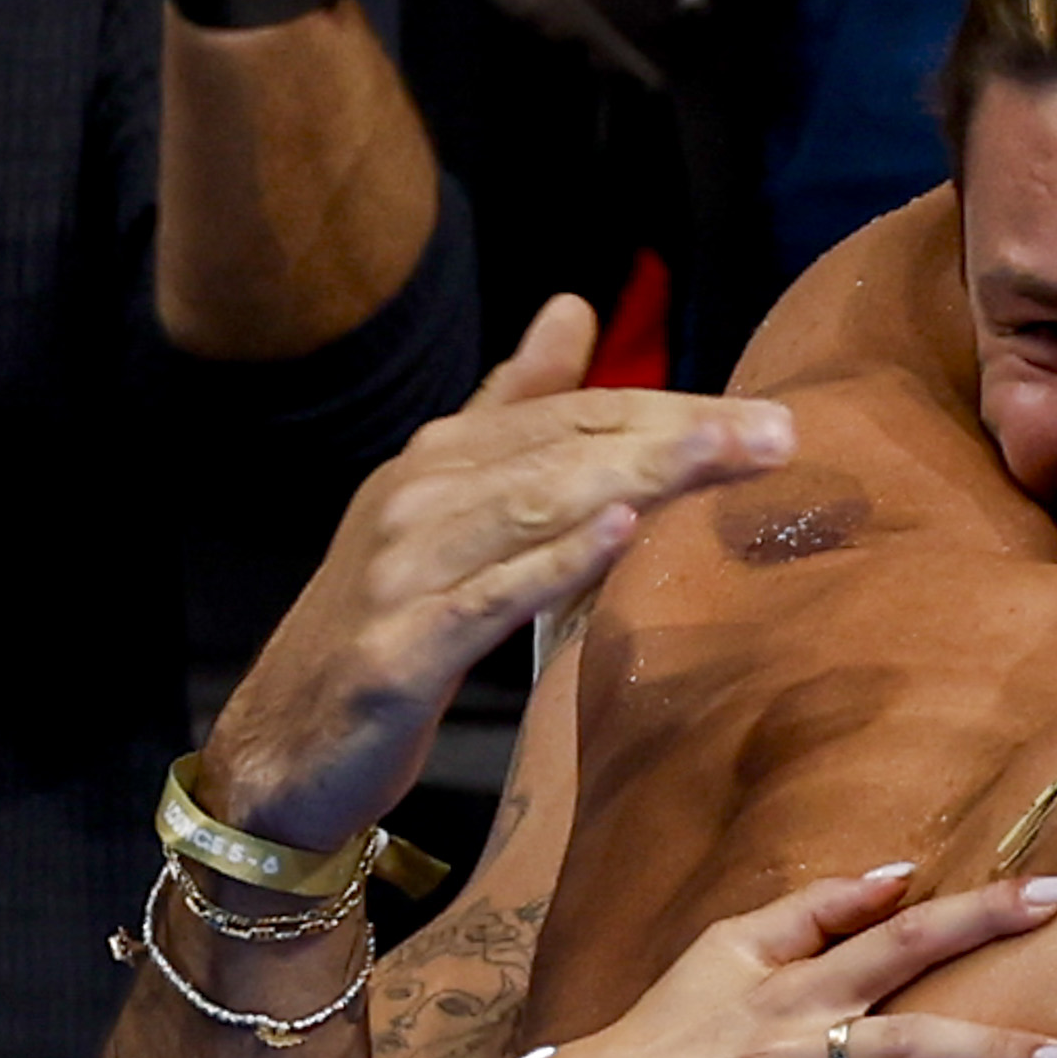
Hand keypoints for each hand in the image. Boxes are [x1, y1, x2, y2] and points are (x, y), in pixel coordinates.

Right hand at [198, 297, 795, 851]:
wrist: (281, 751)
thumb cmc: (388, 626)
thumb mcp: (450, 507)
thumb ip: (513, 411)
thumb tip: (574, 306)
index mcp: (438, 463)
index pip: (570, 415)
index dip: (668, 409)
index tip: (767, 417)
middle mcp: (415, 500)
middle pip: (562, 450)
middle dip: (674, 436)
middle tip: (775, 432)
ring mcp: (400, 573)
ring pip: (532, 508)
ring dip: (636, 479)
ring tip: (721, 460)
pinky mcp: (396, 653)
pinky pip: (487, 602)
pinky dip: (552, 564)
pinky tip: (619, 533)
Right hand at [479, 866, 1056, 1057]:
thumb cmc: (661, 1033)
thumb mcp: (724, 951)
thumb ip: (814, 909)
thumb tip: (902, 873)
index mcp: (789, 988)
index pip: (896, 939)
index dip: (975, 915)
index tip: (1052, 895)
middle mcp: (782, 1047)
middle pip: (901, 1036)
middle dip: (987, 1044)